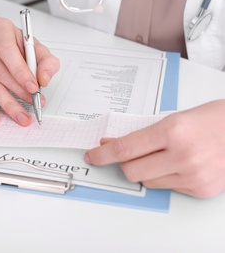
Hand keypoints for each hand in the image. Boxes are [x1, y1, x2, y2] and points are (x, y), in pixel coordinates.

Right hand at [0, 17, 59, 125]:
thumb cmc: (14, 42)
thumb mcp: (35, 46)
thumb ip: (46, 61)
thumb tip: (44, 79)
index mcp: (0, 28)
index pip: (7, 50)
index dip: (20, 71)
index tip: (33, 87)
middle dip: (17, 91)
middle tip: (32, 104)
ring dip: (6, 102)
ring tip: (20, 115)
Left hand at [84, 100, 224, 197]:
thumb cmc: (213, 119)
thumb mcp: (175, 118)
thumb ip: (144, 133)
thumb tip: (114, 144)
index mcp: (173, 131)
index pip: (126, 148)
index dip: (104, 154)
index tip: (93, 155)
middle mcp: (182, 156)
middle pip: (132, 171)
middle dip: (125, 163)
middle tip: (129, 154)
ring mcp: (193, 176)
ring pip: (148, 181)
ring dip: (146, 170)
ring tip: (164, 156)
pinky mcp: (201, 189)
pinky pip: (168, 187)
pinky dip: (166, 177)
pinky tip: (179, 164)